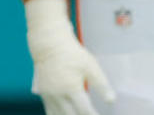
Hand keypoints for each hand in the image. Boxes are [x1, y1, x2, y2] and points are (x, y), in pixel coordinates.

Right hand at [25, 0, 114, 114]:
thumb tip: (111, 100)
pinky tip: (68, 113)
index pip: (84, 110)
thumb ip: (101, 84)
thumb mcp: (91, 66)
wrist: (49, 46)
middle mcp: (57, 96)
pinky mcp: (42, 94)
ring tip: (80, 114)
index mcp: (70, 89)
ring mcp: (47, 96)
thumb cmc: (72, 54)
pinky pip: (50, 111)